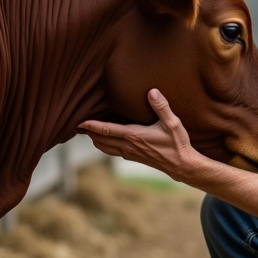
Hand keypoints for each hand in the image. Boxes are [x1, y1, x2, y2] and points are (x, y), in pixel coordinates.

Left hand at [78, 89, 205, 182]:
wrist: (182, 165)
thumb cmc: (177, 144)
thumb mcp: (172, 123)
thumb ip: (161, 106)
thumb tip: (152, 91)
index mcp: (134, 136)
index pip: (106, 130)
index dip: (91, 126)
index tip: (79, 122)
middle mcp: (128, 146)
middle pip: (101, 140)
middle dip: (88, 133)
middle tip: (76, 126)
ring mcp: (130, 153)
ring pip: (105, 148)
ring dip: (94, 140)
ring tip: (86, 133)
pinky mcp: (134, 158)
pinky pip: (113, 152)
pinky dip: (104, 146)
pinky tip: (104, 142)